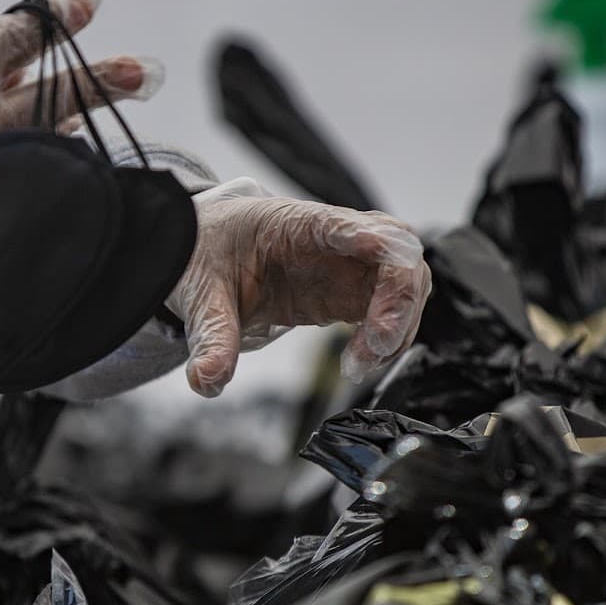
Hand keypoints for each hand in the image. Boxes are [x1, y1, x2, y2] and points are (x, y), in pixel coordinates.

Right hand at [0, 0, 160, 230]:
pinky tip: (61, 166)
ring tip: (106, 112)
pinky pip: (16, 184)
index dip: (57, 16)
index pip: (18, 39)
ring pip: (42, 146)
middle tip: (146, 71)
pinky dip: (38, 170)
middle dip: (100, 79)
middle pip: (52, 97)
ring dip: (74, 126)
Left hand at [169, 189, 429, 397]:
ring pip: (405, 282)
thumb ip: (211, 336)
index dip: (376, 242)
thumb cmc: (208, 254)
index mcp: (299, 223)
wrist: (204, 252)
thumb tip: (207, 381)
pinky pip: (389, 309)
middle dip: (400, 299)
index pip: (348, 224)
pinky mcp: (350, 292)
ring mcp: (349, 266)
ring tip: (359, 366)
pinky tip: (358, 364)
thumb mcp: (201, 294)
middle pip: (398, 253)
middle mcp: (336, 239)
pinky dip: (386, 338)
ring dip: (398, 324)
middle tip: (376, 346)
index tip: (389, 266)